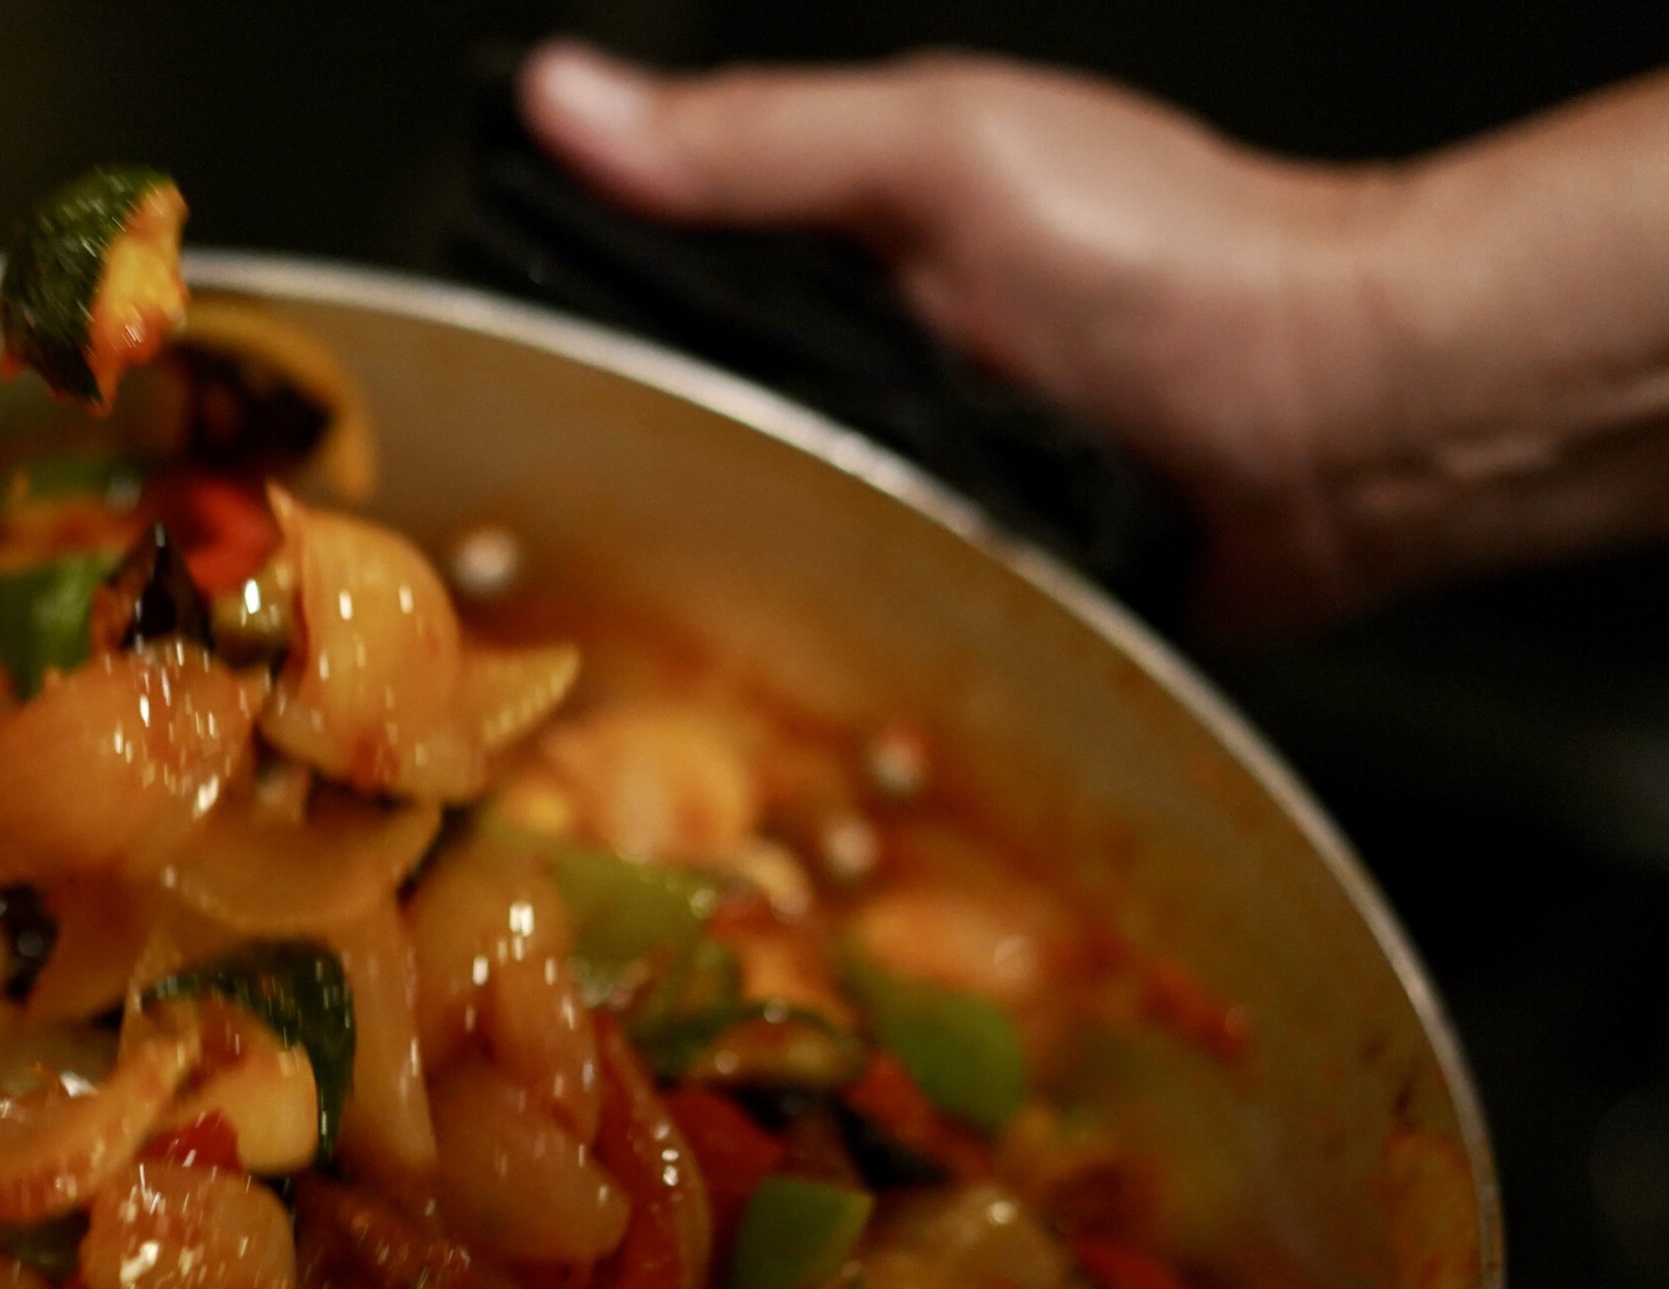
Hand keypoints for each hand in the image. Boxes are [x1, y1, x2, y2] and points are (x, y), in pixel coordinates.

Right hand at [519, 40, 1419, 637]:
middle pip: (698, 418)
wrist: (1340, 430)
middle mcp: (874, 360)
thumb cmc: (1183, 269)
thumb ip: (757, 143)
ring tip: (667, 596)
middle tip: (561, 522)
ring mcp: (917, 475)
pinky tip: (787, 643)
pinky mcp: (962, 578)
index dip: (575, 313)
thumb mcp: (942, 159)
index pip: (656, 270)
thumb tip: (570, 96)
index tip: (498, 367)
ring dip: (735, 561)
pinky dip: (828, 629)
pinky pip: (858, 613)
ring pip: (765, 529)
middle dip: (645, 464)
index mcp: (848, 241)